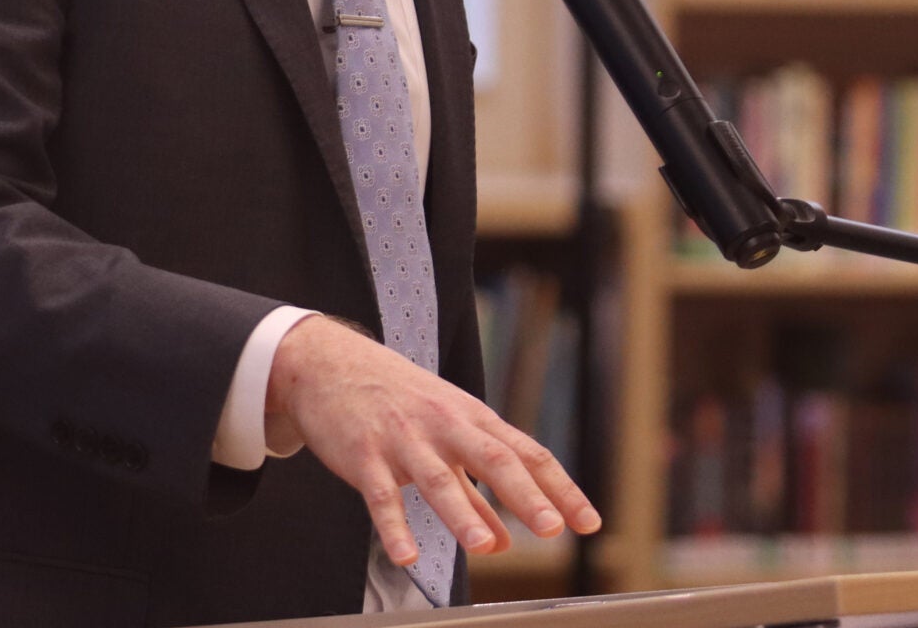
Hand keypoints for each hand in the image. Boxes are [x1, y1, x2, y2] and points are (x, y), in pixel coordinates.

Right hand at [264, 315, 599, 566]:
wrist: (329, 362)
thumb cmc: (396, 401)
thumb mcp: (443, 437)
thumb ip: (474, 491)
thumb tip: (505, 542)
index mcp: (470, 418)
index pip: (526, 453)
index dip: (559, 488)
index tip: (588, 522)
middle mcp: (443, 424)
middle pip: (491, 457)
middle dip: (523, 494)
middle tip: (550, 528)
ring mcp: (402, 438)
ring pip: (436, 476)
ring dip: (461, 511)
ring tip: (482, 546)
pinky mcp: (363, 453)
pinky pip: (380, 494)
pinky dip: (394, 526)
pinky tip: (407, 556)